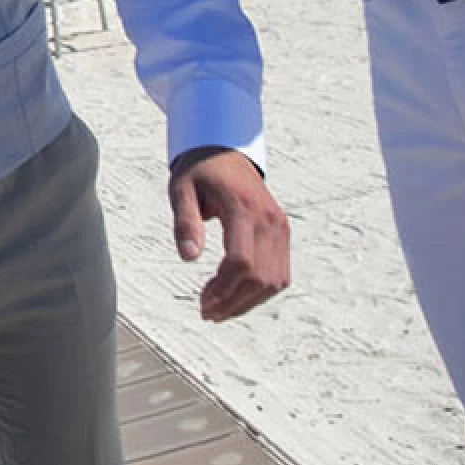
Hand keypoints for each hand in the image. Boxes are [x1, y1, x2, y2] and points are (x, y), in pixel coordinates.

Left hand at [167, 146, 290, 321]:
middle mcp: (269, 220)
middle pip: (260, 277)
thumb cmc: (201, 171)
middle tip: (207, 312)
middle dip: (234, 301)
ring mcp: (280, 228)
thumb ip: (185, 221)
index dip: (224, 288)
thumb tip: (188, 257)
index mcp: (243, 208)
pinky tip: (237, 296)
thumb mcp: (182, 188)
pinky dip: (261, 292)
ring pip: (274, 281)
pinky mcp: (283, 234)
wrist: (226, 152)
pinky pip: (280, 273)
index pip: (242, 261)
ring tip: (219, 310)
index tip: (203, 301)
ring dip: (248, 302)